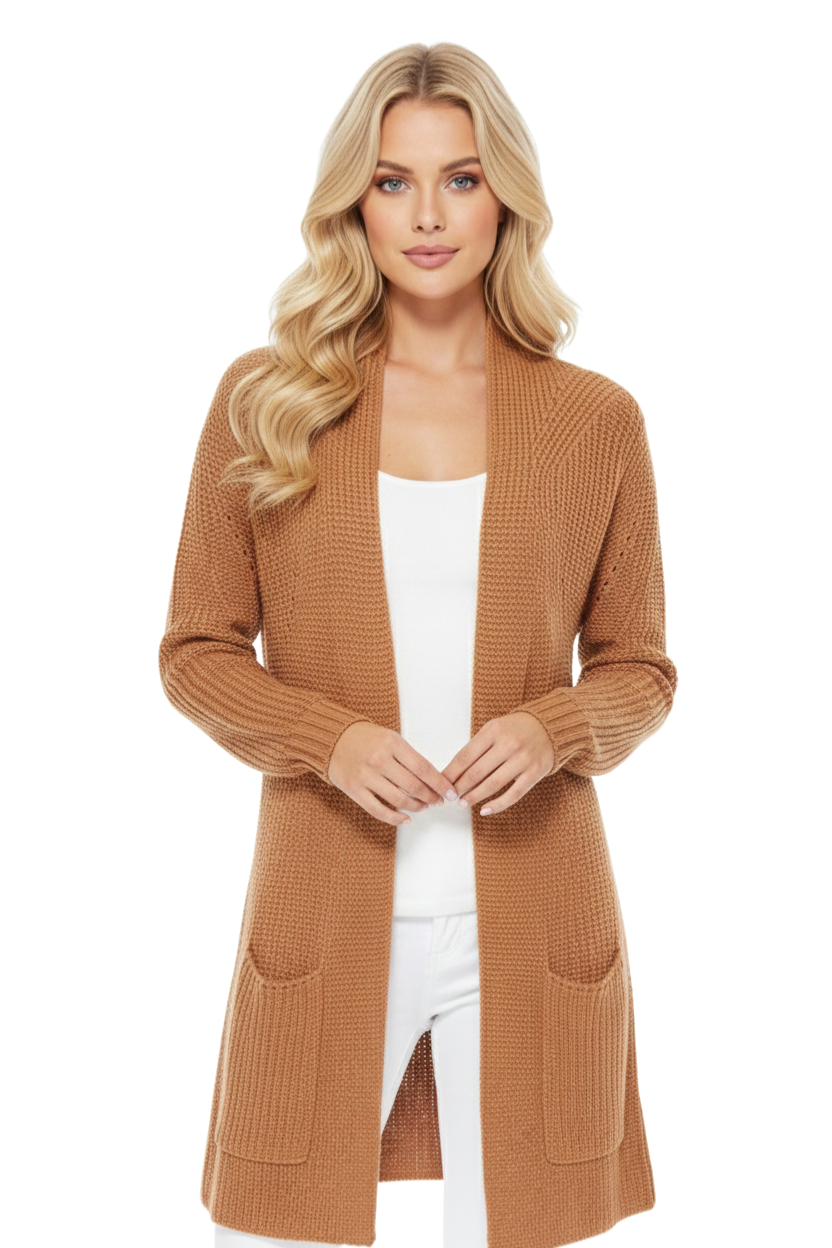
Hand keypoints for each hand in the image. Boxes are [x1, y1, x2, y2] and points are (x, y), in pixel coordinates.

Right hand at [328, 721, 458, 827]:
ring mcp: (365, 776)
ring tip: (424, 807)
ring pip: (398, 799)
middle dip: (431, 797)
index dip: (439, 783)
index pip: (423, 767)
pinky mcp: (354, 790)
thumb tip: (433, 779)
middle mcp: (379, 759)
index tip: (450, 792)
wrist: (333, 739)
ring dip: (416, 807)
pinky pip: (378, 810)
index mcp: (392, 743)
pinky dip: (395, 818)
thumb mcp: (390, 738)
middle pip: (413, 786)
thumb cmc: (365, 738)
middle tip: (438, 802)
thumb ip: (409, 756)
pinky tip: (406, 819)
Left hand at [440, 712, 554, 815]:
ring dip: (474, 797)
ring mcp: (523, 759)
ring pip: (492, 784)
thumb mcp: (495, 728)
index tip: (441, 783)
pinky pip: (513, 794)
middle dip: (459, 787)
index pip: (465, 756)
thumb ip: (478, 747)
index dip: (451, 773)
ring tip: (462, 803)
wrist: (550, 726)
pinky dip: (497, 805)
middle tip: (449, 796)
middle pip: (476, 772)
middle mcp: (508, 744)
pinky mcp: (534, 773)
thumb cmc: (516, 729)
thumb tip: (455, 772)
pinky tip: (484, 810)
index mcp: (493, 730)